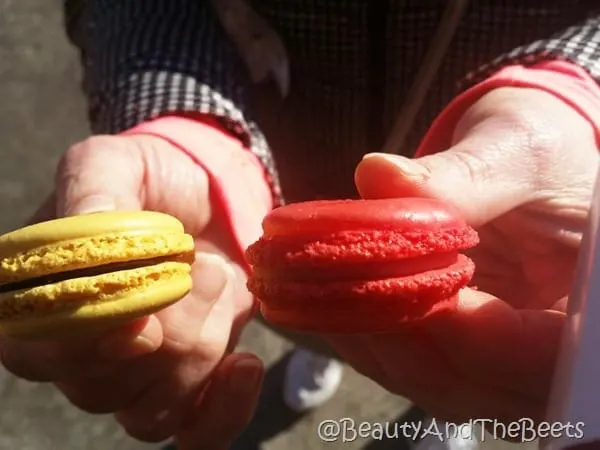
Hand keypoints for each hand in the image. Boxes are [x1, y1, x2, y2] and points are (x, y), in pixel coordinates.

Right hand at [0, 125, 264, 447]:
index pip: (38, 352)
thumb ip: (91, 194)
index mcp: (44, 301)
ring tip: (220, 281)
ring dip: (200, 348)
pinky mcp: (188, 382)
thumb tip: (90, 242)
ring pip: (151, 410)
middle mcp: (80, 350)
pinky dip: (225, 411)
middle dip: (167, 330)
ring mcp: (136, 374)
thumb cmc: (149, 178)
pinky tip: (245, 365)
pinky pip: (197, 433)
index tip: (142, 317)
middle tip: (199, 267)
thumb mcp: (112, 164)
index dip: (88, 343)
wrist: (208, 193)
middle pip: (101, 389)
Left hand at [328, 87, 598, 423]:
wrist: (527, 164)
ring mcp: (494, 356)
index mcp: (586, 310)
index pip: (529, 353)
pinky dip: (361, 333)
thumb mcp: (515, 151)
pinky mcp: (456, 344)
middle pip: (466, 379)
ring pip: (427, 377)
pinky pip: (408, 359)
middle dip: (387, 336)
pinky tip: (318, 298)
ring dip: (361, 337)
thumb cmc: (538, 150)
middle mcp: (543, 351)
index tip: (381, 285)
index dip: (455, 329)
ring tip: (301, 290)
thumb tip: (378, 176)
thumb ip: (460, 175)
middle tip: (314, 289)